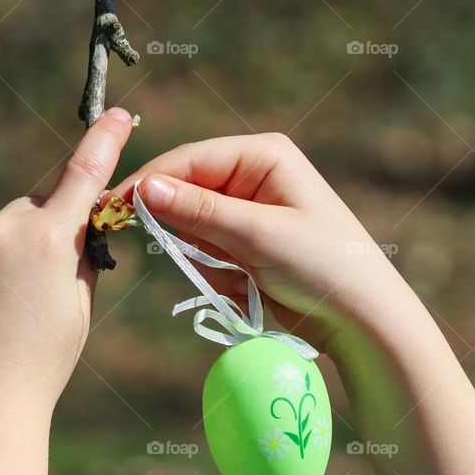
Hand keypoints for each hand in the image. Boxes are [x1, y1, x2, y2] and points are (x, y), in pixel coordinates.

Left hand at [0, 108, 133, 474]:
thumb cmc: (41, 363)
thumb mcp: (78, 307)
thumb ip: (75, 254)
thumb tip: (71, 223)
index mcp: (47, 240)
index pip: (82, 176)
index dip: (104, 142)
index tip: (119, 114)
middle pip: (27, 211)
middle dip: (36, 234)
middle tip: (32, 289)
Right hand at [110, 132, 413, 353]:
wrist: (362, 319)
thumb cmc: (322, 265)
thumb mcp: (257, 236)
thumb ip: (198, 211)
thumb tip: (144, 188)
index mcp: (262, 155)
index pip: (188, 160)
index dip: (149, 184)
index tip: (112, 210)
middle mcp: (252, 175)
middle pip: (185, 192)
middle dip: (185, 230)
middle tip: (195, 259)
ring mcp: (248, 210)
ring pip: (191, 228)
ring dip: (206, 259)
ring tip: (242, 279)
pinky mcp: (245, 243)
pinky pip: (206, 253)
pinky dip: (217, 274)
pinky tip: (247, 288)